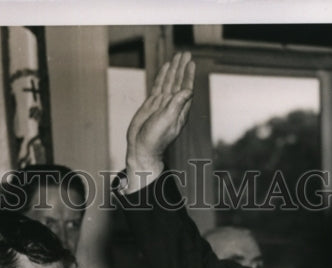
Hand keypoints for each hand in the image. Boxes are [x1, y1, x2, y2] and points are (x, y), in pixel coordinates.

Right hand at [125, 52, 195, 179]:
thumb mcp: (167, 120)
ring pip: (168, 82)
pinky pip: (158, 87)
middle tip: (186, 53)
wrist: (141, 148)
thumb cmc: (155, 139)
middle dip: (182, 68)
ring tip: (177, 56)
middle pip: (178, 82)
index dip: (188, 75)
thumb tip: (188, 90)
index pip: (186, 88)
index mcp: (179, 110)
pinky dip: (161, 77)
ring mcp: (161, 105)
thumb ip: (177, 105)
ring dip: (173, 69)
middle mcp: (172, 106)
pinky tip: (165, 68)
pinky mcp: (151, 105)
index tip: (191, 63)